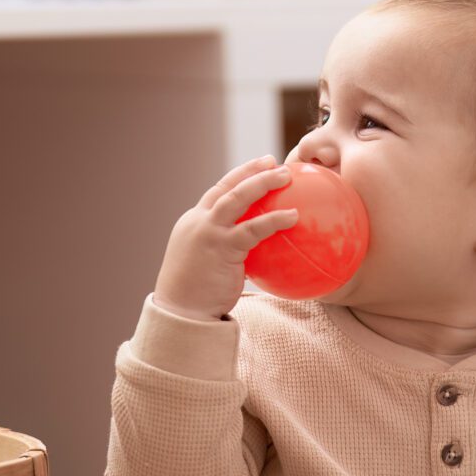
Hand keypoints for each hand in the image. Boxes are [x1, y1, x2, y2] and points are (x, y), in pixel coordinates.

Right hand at [153, 156, 298, 319]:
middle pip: (226, 187)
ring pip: (236, 198)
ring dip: (261, 183)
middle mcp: (199, 222)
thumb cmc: (198, 298)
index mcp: (195, 223)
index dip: (238, 177)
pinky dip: (273, 219)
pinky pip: (252, 229)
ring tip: (286, 176)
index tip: (259, 166)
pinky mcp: (221, 247)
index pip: (218, 193)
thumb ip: (229, 255)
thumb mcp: (210, 268)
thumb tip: (257, 257)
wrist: (181, 313)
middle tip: (274, 162)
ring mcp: (208, 232)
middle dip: (251, 171)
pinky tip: (294, 216)